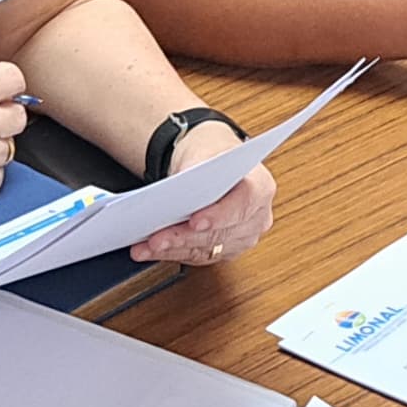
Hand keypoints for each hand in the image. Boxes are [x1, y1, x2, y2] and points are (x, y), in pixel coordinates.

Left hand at [131, 120, 273, 265]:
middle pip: (220, 234)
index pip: (243, 205)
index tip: (194, 222)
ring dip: (173, 250)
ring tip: (146, 246)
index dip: (219, 216)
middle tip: (156, 239)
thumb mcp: (205, 150)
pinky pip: (198, 256)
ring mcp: (243, 237)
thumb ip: (197, 167)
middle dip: (184, 237)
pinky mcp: (225, 251)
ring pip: (207, 250)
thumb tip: (180, 186)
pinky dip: (172, 253)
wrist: (210, 164)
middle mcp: (257, 218)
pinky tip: (150, 250)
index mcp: (261, 187)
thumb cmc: (212, 155)